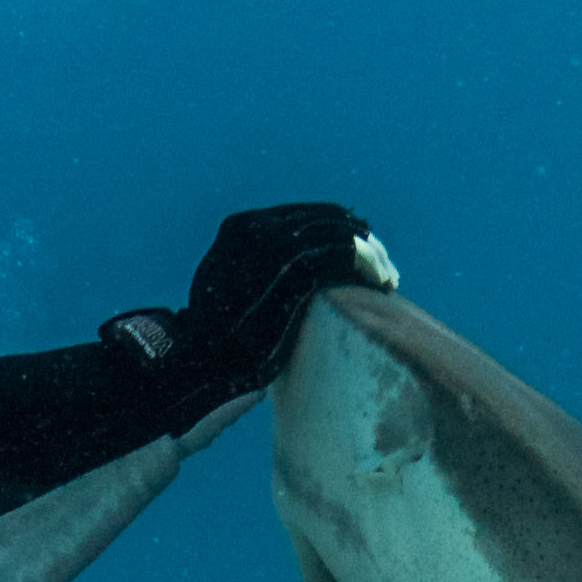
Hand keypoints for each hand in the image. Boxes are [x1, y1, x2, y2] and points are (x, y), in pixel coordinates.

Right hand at [104, 203, 390, 400]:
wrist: (194, 365)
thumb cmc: (217, 340)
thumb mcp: (232, 291)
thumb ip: (262, 272)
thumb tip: (305, 269)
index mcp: (239, 228)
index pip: (303, 216)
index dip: (338, 228)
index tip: (362, 249)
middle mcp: (254, 230)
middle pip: (325, 220)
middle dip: (360, 239)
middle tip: (383, 264)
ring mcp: (270, 250)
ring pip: (337, 236)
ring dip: (370, 254)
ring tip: (387, 277)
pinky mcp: (289, 275)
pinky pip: (339, 258)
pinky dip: (366, 266)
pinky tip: (380, 283)